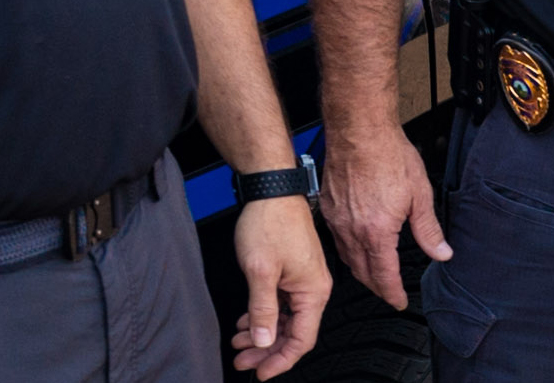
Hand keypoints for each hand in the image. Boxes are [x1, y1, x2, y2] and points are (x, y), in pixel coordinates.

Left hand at [224, 195, 329, 377]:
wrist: (270, 189)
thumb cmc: (270, 221)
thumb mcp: (260, 271)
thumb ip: (263, 311)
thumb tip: (265, 341)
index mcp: (313, 291)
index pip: (302, 340)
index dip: (280, 361)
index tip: (261, 372)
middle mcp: (313, 288)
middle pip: (293, 333)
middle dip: (266, 350)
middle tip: (243, 360)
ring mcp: (303, 279)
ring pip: (284, 319)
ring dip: (262, 333)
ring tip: (239, 342)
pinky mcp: (293, 271)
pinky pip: (281, 303)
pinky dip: (263, 315)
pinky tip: (246, 320)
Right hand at [315, 126, 452, 308]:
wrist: (359, 130)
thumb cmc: (388, 154)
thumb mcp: (420, 194)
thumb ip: (428, 229)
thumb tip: (441, 253)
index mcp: (376, 231)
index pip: (384, 275)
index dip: (393, 293)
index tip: (399, 301)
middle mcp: (352, 230)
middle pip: (363, 272)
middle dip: (377, 287)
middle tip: (388, 292)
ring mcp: (336, 220)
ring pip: (347, 258)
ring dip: (362, 271)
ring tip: (374, 275)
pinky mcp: (327, 208)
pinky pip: (336, 240)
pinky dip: (348, 251)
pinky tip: (355, 247)